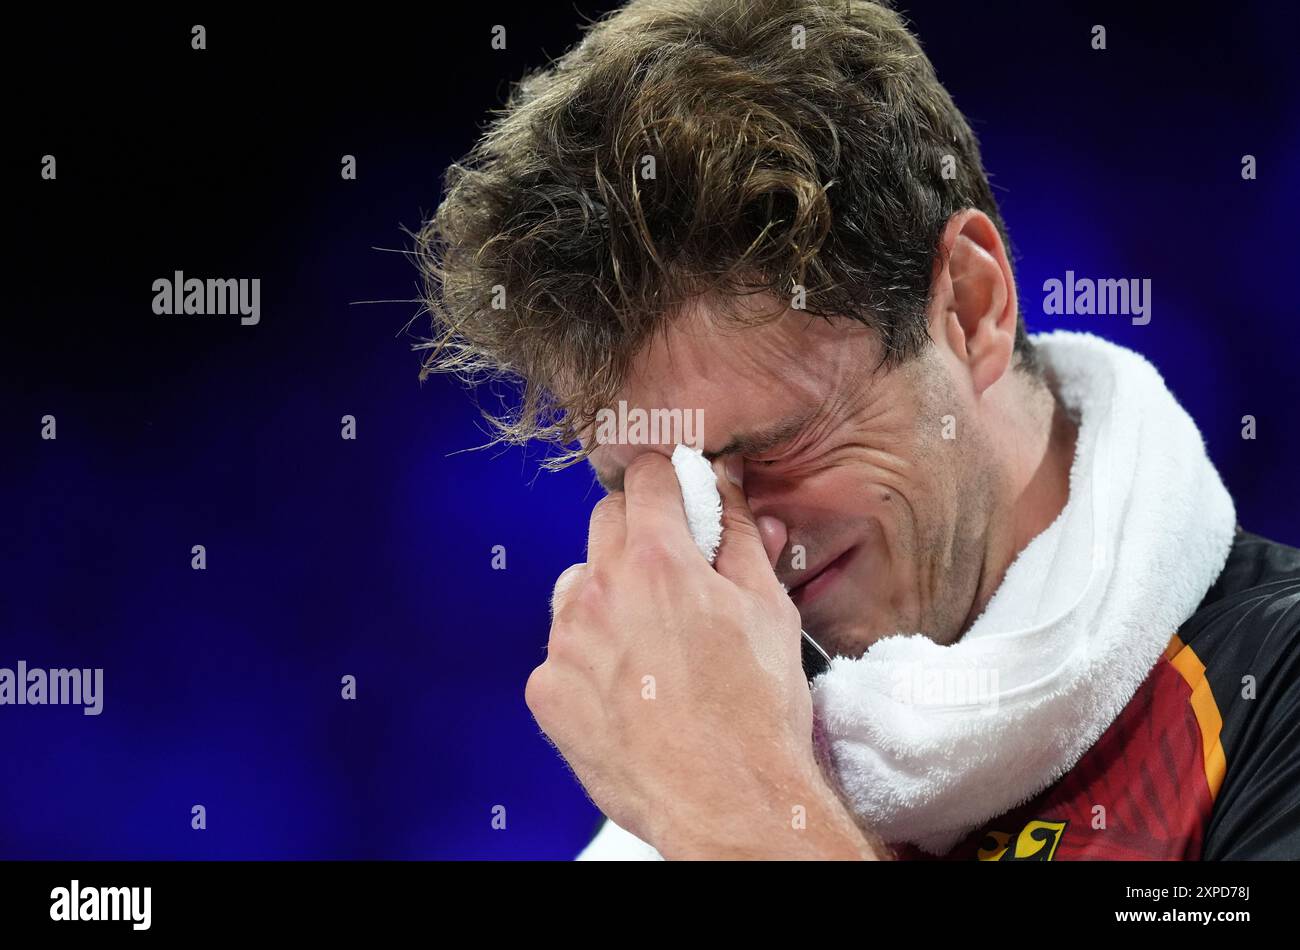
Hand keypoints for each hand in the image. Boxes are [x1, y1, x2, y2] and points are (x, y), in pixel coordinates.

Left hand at [525, 451, 882, 858]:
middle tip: (672, 572)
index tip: (676, 495)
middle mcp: (600, 590)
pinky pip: (560, 649)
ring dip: (606, 592)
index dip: (667, 480)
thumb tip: (726, 487)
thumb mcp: (768, 608)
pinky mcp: (545, 690)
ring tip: (649, 639)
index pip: (645, 477)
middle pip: (605, 521)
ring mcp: (565, 641)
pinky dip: (588, 656)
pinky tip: (626, 688)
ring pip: (576, 583)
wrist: (726, 802)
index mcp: (657, 560)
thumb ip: (739, 536)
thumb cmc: (757, 713)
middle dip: (638, 532)